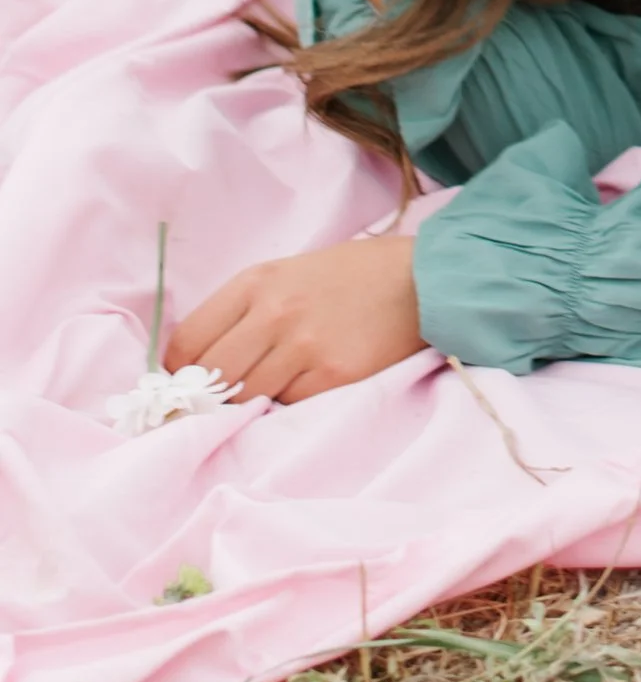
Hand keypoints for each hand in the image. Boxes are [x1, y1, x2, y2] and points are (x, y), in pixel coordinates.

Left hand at [167, 236, 423, 400]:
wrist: (421, 279)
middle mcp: (274, 312)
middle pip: (212, 377)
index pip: (185, 343)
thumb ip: (243, 312)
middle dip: (212, 395)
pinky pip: (288, 406)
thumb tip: (198, 366)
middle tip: (224, 398)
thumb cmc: (349, 277)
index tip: (191, 383)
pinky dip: (289, 404)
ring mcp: (304, 346)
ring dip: (252, 401)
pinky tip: (307, 383)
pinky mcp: (334, 375)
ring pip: (248, 398)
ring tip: (273, 387)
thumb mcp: (286, 275)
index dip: (179, 373)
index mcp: (255, 282)